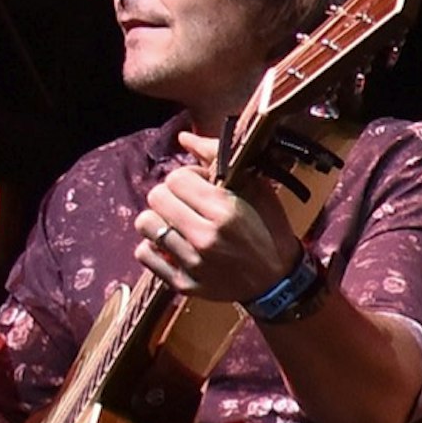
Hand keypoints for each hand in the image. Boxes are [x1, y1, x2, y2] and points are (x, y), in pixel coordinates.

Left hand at [133, 132, 302, 302]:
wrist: (277, 282)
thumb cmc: (269, 230)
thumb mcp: (256, 189)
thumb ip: (219, 159)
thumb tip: (184, 138)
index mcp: (225, 211)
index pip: (176, 177)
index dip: (187, 177)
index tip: (200, 186)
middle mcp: (205, 237)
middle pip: (156, 197)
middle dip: (170, 195)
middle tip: (186, 204)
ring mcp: (192, 263)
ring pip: (146, 223)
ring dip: (158, 220)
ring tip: (176, 225)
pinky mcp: (182, 284)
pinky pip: (144, 254)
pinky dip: (153, 247)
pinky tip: (171, 245)